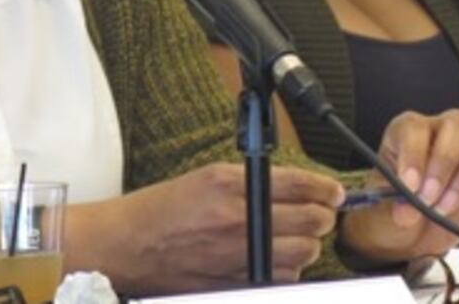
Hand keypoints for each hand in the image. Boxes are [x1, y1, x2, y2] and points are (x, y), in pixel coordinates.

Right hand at [73, 163, 342, 294]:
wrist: (126, 245)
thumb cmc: (159, 210)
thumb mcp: (203, 179)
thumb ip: (250, 181)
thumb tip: (296, 188)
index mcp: (227, 184)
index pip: (299, 184)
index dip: (324, 188)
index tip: (333, 192)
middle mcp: (238, 218)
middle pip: (312, 221)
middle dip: (322, 216)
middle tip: (318, 212)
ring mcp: (240, 253)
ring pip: (306, 252)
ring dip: (306, 244)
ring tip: (292, 236)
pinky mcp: (238, 280)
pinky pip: (285, 277)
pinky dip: (287, 268)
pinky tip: (271, 258)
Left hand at [340, 109, 458, 262]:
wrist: (412, 233)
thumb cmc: (393, 210)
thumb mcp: (381, 208)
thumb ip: (392, 204)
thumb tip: (407, 210)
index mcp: (406, 132)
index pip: (414, 126)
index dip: (413, 153)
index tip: (409, 184)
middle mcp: (440, 132)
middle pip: (455, 124)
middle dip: (444, 162)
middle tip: (429, 197)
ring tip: (446, 205)